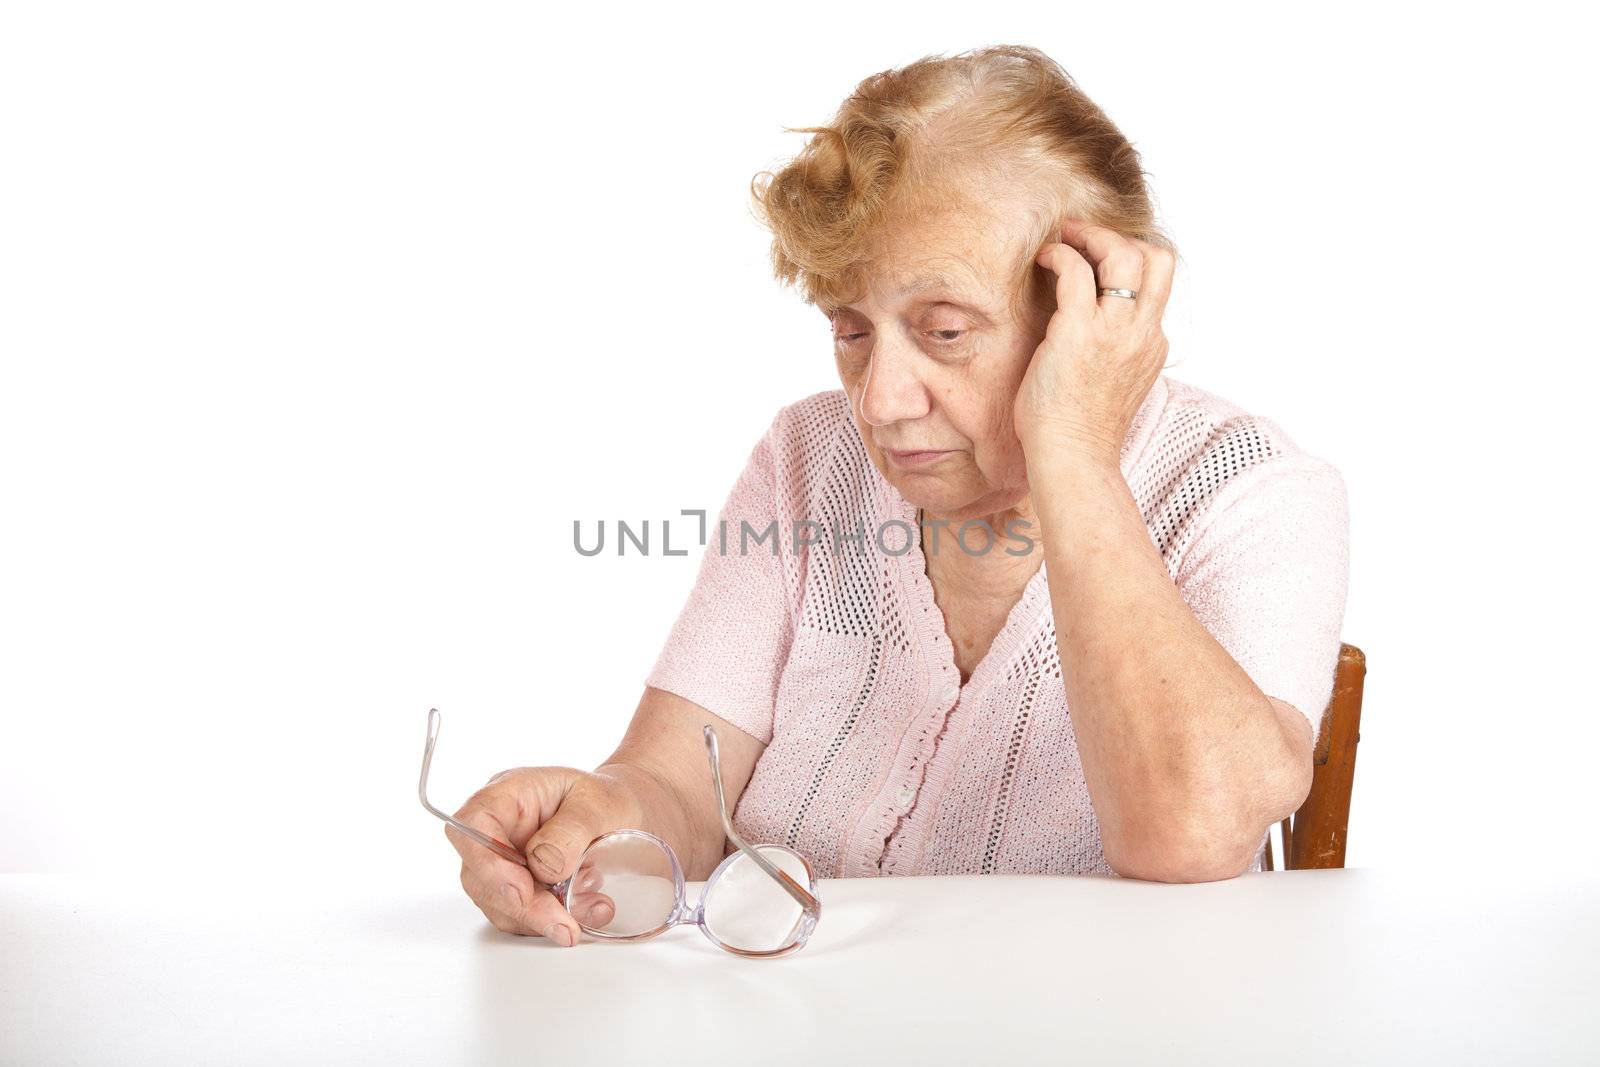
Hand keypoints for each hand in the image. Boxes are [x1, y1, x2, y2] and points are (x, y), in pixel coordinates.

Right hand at [446, 765, 643, 944]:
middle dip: (522, 906)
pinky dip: (549, 923)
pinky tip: (586, 910)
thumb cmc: (606, 800)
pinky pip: (518, 916)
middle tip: (564, 925)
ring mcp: (503, 860)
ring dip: (540, 918)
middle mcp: (498, 828)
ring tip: (592, 907)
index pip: (472, 823)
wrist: (623, 815)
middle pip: (480, 875)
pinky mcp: (516, 887)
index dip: (486, 862)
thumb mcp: (599, 804)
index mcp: (509, 794)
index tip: (522, 890)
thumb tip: (544, 866)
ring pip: (497, 903)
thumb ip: (572, 831)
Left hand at [1014, 218, 1176, 462]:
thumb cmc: (1080, 430)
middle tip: (1083, 236)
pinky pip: (1075, 271)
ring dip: (1091, 236)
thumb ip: (1119, 353)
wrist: (1073, 459)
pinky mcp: (1078, 332)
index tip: (1101, 259)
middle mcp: (1142, 332)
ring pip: (1123, 254)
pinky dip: (1059, 255)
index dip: (1132, 261)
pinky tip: (1043, 260)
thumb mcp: (1117, 384)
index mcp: (1153, 345)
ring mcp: (1114, 331)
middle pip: (1157, 258)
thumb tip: (1097, 333)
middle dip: (1119, 237)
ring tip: (1064, 239)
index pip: (1158, 284)